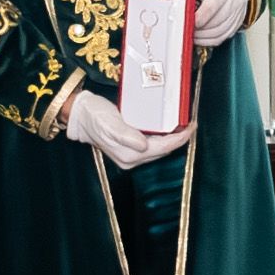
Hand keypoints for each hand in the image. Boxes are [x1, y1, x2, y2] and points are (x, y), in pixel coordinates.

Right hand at [64, 89, 194, 167]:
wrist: (81, 115)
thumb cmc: (95, 115)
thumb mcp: (110, 123)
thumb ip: (126, 136)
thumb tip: (144, 145)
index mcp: (129, 154)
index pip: (163, 148)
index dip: (180, 138)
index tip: (193, 126)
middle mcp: (131, 160)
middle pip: (163, 150)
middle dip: (179, 138)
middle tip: (191, 122)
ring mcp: (130, 157)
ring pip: (159, 149)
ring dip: (172, 138)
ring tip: (183, 124)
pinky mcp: (128, 150)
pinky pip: (152, 146)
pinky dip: (162, 137)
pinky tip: (167, 127)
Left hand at [175, 0, 250, 43]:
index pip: (215, 2)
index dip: (201, 15)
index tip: (187, 21)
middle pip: (219, 20)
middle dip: (200, 29)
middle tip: (185, 28)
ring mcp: (239, 11)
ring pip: (221, 32)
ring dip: (204, 37)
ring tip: (190, 33)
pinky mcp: (238, 21)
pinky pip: (224, 36)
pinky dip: (210, 39)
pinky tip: (199, 36)